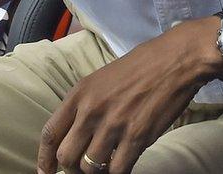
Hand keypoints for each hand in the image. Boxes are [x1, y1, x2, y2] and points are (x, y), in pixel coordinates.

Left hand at [37, 18, 222, 173]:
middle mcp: (92, 110)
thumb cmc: (143, 65)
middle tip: (84, 167)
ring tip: (108, 163)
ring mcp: (114, 125)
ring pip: (91, 167)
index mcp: (81, 93)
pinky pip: (118, 169)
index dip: (44, 159)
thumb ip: (87, 104)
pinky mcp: (137, 137)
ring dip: (98, 171)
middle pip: (66, 156)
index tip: (46, 171)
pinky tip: (124, 163)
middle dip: (73, 168)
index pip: (50, 134)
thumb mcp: (104, 77)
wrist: (177, 59)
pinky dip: (118, 172)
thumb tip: (77, 133)